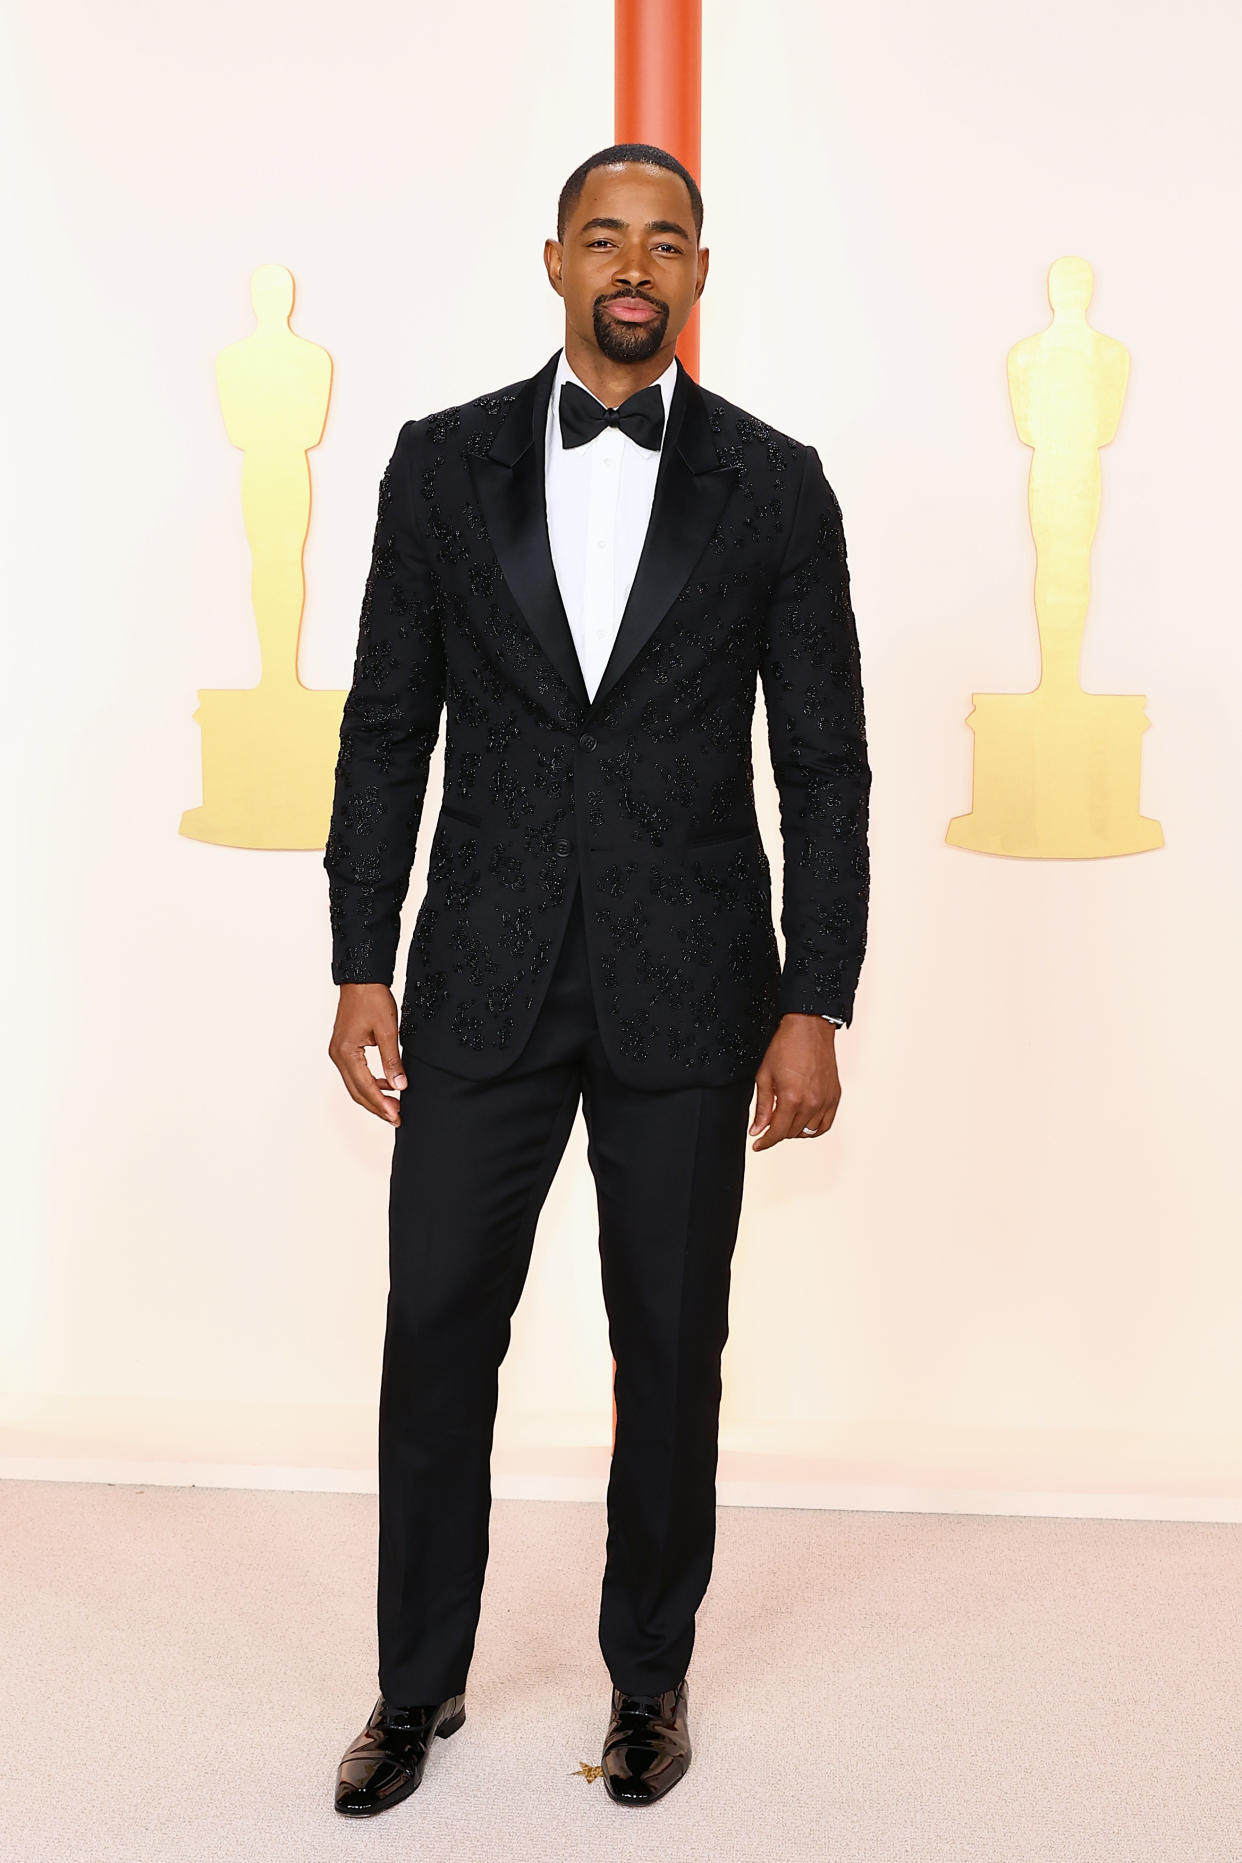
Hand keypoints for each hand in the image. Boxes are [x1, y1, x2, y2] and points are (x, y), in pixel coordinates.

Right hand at [329, 984, 406, 1125]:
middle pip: (357, 1091)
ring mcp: (339, 1052)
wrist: (361, 979)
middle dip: (377, 1107)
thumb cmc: (372, 999)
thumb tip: (399, 1086)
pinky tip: (386, 1085)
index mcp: (346, 1052)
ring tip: (394, 1105)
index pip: (365, 1087)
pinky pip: (355, 1073)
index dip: (382, 1104)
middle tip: (397, 1118)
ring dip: (373, 1097)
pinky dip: (370, 1083)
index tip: (396, 1116)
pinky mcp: (344, 1048)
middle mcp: (338, 1055)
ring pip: (355, 1084)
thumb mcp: (388, 1030)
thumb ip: (393, 1060)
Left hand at [750, 1014, 841, 1150]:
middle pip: (792, 1133)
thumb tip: (757, 1129)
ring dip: (795, 1130)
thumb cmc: (786, 1046)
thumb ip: (763, 1107)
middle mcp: (811, 1103)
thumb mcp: (765, 1076)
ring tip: (785, 1119)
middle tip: (769, 1122)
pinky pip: (825, 1124)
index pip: (777, 1132)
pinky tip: (804, 1121)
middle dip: (777, 1132)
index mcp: (792, 1099)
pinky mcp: (834, 1096)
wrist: (809, 1028)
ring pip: (809, 1131)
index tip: (758, 1144)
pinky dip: (814, 1128)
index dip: (765, 1141)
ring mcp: (825, 1101)